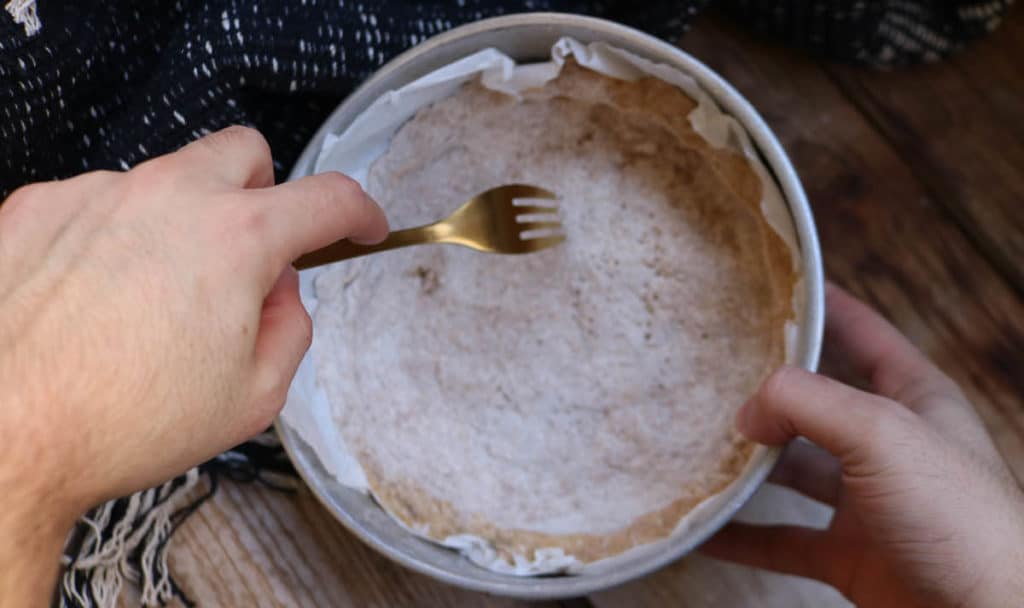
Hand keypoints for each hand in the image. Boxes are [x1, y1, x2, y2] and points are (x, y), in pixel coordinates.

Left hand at [0, 127, 386, 603]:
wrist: (4, 434)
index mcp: (236, 238)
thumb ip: (291, 331)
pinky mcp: (39, 207)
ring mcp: (98, 193)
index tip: (360, 225)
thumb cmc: (118, 421)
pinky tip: (97, 296)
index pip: (327, 196)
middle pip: (245, 151)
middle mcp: (169, 196)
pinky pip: (100, 201)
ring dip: (182, 221)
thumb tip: (280, 296)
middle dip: (266, 192)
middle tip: (253, 250)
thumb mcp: (253, 397)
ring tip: (155, 299)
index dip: (358, 211)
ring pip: (167, 179)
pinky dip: (115, 236)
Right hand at [703, 284, 1023, 606]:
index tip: (777, 284)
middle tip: (715, 371)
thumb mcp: (882, 434)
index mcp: (915, 400)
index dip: (825, 306)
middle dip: (768, 391)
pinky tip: (706, 525)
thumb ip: (806, 404)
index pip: (865, 334)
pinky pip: (782, 539)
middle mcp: (888, 446)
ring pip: (793, 471)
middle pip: (816, 404)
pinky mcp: (850, 554)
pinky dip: (742, 534)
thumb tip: (747, 412)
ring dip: (748, 465)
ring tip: (697, 448)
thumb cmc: (960, 521)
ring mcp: (868, 502)